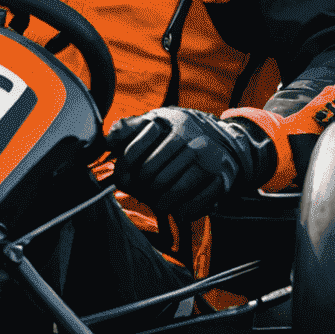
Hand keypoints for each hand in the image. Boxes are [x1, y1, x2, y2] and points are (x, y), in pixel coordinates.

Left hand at [106, 107, 273, 219]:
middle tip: (145, 193)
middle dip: (144, 191)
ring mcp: (210, 163)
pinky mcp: (221, 182)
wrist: (225, 141)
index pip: (137, 158)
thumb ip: (129, 128)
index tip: (129, 179)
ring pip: (171, 194)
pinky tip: (178, 208)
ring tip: (160, 201)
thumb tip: (109, 141)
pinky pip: (193, 206)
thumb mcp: (155, 121)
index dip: (127, 174)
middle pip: (153, 180)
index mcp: (175, 126)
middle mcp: (194, 143)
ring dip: (161, 203)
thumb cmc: (179, 133)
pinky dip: (182, 212)